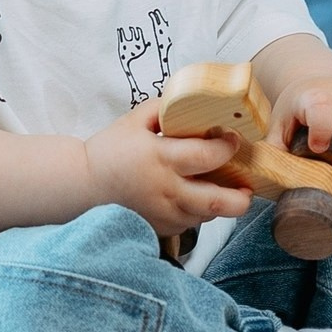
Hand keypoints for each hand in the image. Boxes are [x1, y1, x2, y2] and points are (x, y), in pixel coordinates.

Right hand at [84, 102, 253, 235]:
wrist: (83, 184)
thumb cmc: (110, 149)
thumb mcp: (135, 119)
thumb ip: (167, 109)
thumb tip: (196, 103)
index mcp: (161, 157)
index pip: (208, 156)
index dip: (228, 147)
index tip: (233, 139)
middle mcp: (166, 189)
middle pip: (218, 201)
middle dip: (241, 198)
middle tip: (248, 186)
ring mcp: (164, 213)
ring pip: (207, 216)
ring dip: (220, 204)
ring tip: (224, 190)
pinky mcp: (160, 228)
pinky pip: (190, 223)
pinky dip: (198, 211)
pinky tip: (194, 197)